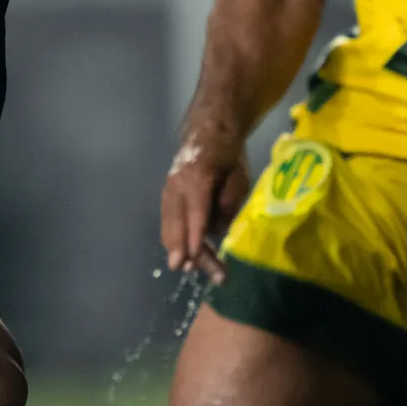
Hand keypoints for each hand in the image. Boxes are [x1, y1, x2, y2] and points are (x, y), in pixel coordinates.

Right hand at [161, 123, 253, 280]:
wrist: (206, 133)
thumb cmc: (228, 156)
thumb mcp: (239, 176)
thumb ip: (229, 201)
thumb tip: (215, 228)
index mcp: (197, 177)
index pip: (196, 212)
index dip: (195, 236)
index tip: (195, 257)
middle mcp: (177, 186)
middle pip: (180, 224)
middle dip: (187, 251)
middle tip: (193, 272)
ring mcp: (168, 191)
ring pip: (169, 226)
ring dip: (178, 249)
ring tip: (189, 269)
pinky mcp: (166, 197)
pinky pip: (167, 223)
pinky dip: (173, 240)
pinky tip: (182, 256)